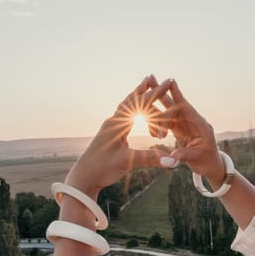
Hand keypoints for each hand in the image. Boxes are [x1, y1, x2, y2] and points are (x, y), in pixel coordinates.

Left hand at [64, 75, 174, 197]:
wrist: (83, 178)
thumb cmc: (101, 169)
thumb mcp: (127, 162)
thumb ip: (150, 158)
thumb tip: (172, 161)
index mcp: (117, 124)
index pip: (140, 104)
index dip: (155, 94)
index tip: (166, 83)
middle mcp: (113, 122)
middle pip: (130, 100)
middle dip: (143, 89)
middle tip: (153, 77)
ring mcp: (110, 128)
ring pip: (125, 107)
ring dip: (136, 97)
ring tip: (143, 88)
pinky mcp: (109, 135)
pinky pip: (123, 116)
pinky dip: (131, 109)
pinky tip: (133, 111)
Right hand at [151, 79, 225, 184]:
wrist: (211, 167)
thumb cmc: (208, 162)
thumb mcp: (197, 158)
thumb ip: (185, 155)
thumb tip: (173, 156)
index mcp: (200, 126)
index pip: (187, 109)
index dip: (178, 96)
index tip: (171, 82)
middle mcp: (192, 122)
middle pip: (176, 105)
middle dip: (164, 92)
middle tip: (152, 78)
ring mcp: (186, 125)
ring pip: (169, 111)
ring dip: (158, 101)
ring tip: (147, 88)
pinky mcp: (180, 130)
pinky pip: (167, 122)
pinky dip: (157, 116)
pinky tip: (147, 106)